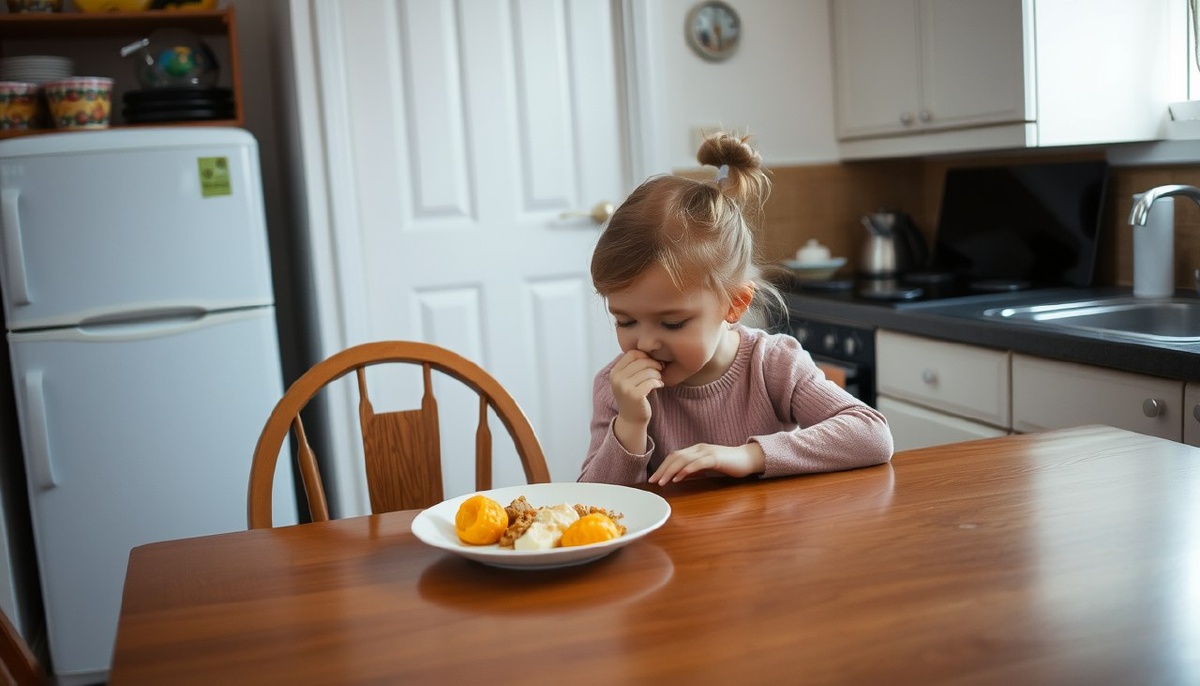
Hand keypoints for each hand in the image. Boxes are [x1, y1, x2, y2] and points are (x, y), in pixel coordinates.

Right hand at [609, 350, 662, 426]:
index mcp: (614, 372)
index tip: (651, 362)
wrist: (632, 419)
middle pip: (641, 361)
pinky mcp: (634, 395)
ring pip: (648, 371)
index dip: (644, 355)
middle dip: (654, 364)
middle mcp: (617, 379)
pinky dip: (658, 382)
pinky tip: (659, 385)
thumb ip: (632, 366)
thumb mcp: (627, 380)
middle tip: (660, 369)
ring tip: (658, 379)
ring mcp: (624, 387)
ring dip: (657, 374)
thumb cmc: (633, 396)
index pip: (632, 354)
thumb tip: (648, 350)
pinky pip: (651, 381)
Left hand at [649, 442, 764, 484]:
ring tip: (662, 482)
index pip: (675, 456)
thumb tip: (680, 476)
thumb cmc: (729, 464)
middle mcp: (699, 448)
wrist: (749, 458)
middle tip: (653, 481)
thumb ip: (695, 469)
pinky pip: (697, 463)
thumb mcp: (708, 466)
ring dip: (670, 471)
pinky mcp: (716, 458)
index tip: (654, 478)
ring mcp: (707, 452)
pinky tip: (678, 478)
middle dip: (662, 469)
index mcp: (697, 449)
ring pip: (683, 459)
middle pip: (675, 456)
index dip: (663, 466)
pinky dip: (686, 470)